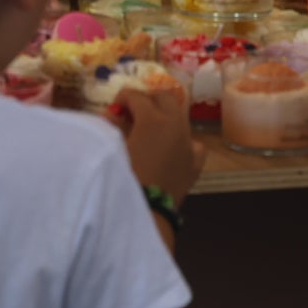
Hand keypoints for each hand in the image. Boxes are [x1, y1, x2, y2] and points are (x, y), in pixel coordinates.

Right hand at [117, 85, 203, 204]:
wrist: (146, 211)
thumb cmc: (124, 177)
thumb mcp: (114, 148)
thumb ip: (113, 126)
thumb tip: (111, 114)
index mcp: (153, 118)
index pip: (136, 96)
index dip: (122, 98)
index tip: (113, 109)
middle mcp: (175, 124)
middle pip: (164, 98)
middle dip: (147, 100)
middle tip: (132, 113)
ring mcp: (188, 142)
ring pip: (180, 116)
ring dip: (164, 116)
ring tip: (148, 130)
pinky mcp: (195, 161)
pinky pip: (194, 142)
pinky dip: (183, 140)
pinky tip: (172, 148)